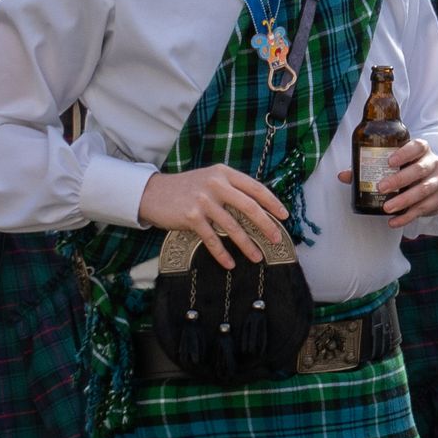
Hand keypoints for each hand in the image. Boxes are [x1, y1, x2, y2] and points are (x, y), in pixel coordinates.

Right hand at [138, 165, 286, 267]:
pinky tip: (230, 264)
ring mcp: (203, 201)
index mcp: (224, 173)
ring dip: (247, 245)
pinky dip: (222, 254)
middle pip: (249, 208)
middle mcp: (216, 185)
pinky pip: (212, 239)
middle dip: (266, 226)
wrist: (153, 193)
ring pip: (233, 227)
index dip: (272, 203)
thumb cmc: (186, 188)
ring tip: (257, 257)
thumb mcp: (210, 178)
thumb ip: (231, 187)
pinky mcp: (191, 217)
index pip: (255, 188)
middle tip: (277, 239)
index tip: (284, 216)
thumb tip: (258, 206)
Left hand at [337, 138, 437, 226]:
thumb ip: (370, 167)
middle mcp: (433, 163)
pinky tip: (393, 222)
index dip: (405, 153)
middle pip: (419, 170)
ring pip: (424, 190)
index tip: (389, 162)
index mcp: (421, 150)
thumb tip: (343, 175)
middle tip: (382, 188)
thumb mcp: (395, 163)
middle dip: (400, 179)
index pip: (417, 147)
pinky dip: (407, 217)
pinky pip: (424, 208)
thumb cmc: (409, 168)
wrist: (435, 180)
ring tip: (387, 208)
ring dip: (404, 200)